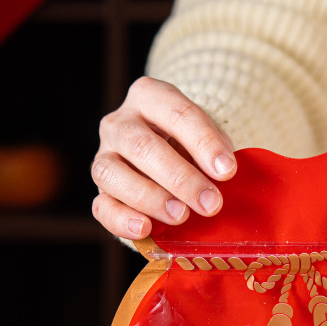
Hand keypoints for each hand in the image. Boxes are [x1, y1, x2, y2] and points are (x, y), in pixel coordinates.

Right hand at [91, 76, 235, 239]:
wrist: (167, 154)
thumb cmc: (190, 143)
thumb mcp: (207, 137)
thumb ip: (214, 154)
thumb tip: (223, 178)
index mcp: (149, 96)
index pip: (177, 113)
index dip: (203, 143)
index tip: (227, 171)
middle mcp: (119, 122)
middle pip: (143, 147)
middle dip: (180, 178)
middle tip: (209, 203)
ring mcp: (104, 156)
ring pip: (112, 174)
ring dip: (150, 198)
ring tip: (181, 216)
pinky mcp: (99, 191)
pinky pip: (101, 206)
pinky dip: (121, 220)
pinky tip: (145, 229)